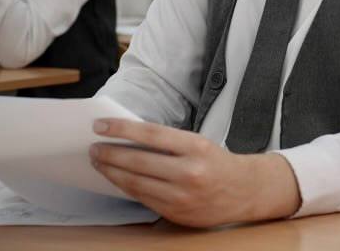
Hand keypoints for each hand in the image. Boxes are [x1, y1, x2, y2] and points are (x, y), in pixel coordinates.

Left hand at [91, 118, 299, 226]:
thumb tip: (127, 138)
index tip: (100, 125)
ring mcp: (181, 196)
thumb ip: (167, 142)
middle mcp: (189, 172)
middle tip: (93, 147)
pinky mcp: (176, 213)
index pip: (150, 134)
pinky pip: (142, 198)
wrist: (245, 192)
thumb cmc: (218, 163)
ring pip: (135, 183)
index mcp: (196, 147)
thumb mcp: (199, 143)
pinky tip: (117, 178)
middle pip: (138, 161)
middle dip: (109, 153)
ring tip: (99, 162)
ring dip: (111, 171)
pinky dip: (126, 187)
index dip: (121, 129)